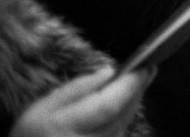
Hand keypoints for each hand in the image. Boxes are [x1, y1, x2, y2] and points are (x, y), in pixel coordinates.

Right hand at [10, 66, 154, 136]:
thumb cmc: (33, 134)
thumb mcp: (44, 107)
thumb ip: (78, 88)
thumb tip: (109, 72)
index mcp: (66, 126)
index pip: (108, 106)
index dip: (129, 86)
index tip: (144, 67)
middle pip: (122, 113)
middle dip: (136, 89)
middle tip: (149, 67)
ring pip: (124, 122)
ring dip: (134, 99)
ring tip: (142, 78)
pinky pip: (120, 129)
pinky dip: (126, 112)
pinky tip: (129, 98)